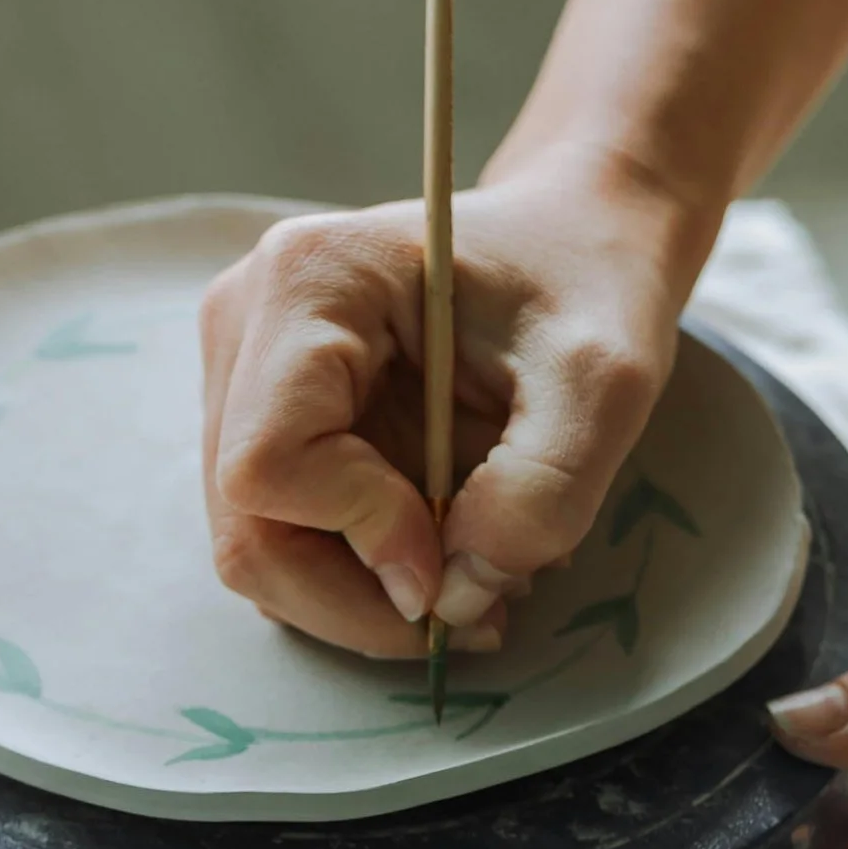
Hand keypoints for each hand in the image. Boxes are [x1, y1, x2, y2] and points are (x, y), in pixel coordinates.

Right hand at [198, 168, 701, 658]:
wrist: (577, 234)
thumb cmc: (590, 280)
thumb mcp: (604, 382)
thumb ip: (542, 491)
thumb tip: (454, 597)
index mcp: (309, 279)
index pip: (269, 463)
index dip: (360, 533)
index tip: (463, 557)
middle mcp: (245, 321)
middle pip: (247, 525)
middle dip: (356, 597)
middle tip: (470, 614)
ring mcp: (243, 372)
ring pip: (258, 545)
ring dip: (361, 595)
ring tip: (472, 582)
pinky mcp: (265, 417)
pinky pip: (283, 535)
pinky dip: (357, 574)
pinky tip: (440, 557)